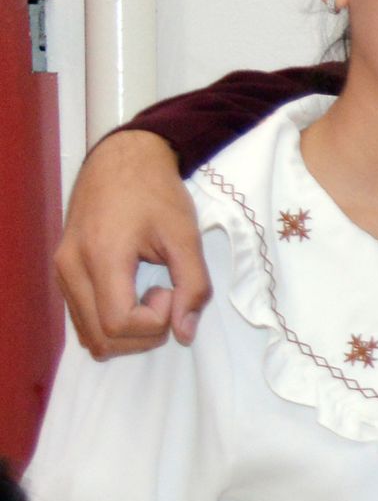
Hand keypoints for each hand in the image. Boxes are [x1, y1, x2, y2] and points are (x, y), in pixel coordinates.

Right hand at [53, 129, 206, 357]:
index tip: (169, 289)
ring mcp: (61, 273)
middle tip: (165, 294)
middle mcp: (70, 269)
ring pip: (90, 335)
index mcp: (99, 257)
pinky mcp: (63, 274)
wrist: (120, 161)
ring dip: (129, 332)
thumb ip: (193, 286)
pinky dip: (112, 323)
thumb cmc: (154, 192)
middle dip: (144, 334)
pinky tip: (133, 295)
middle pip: (102, 338)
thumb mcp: (185, 236)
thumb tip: (185, 334)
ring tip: (149, 292)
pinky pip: (84, 320)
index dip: (153, 322)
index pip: (118, 324)